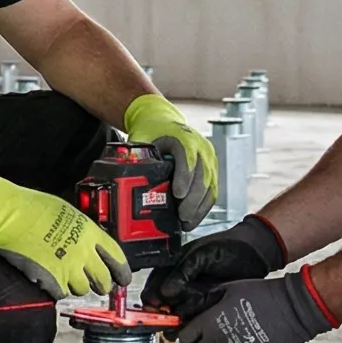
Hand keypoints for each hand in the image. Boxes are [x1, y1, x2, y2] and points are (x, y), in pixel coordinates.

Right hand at [0, 172, 129, 298]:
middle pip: (103, 280)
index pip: (117, 257)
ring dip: (76, 285)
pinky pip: (61, 293)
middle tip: (97, 285)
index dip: (122, 272)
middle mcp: (82, 252)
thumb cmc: (32, 207)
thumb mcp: (68, 213)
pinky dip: (56, 288)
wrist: (8, 214)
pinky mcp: (49, 278)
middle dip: (101, 285)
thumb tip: (90, 244)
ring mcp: (66, 267)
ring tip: (65, 274)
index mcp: (89, 232)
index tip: (122, 279)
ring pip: (82, 289)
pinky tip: (50, 277)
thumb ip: (83, 232)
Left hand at [122, 94, 218, 228]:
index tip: (178, 194)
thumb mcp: (141, 140)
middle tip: (182, 217)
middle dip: (193, 199)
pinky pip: (212, 189)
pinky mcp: (211, 168)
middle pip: (202, 175)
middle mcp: (200, 147)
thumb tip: (129, 183)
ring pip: (210, 185)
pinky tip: (194, 218)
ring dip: (200, 206)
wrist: (162, 119)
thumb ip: (137, 159)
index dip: (185, 177)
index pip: (187, 158)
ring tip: (187, 223)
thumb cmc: (151, 131)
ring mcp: (208, 158)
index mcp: (182, 137)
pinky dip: (204, 205)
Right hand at [143, 215, 288, 317]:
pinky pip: (197, 322)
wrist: (256, 254)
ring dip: (184, 319)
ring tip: (199, 305)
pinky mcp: (209, 310)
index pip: (152, 290)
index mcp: (172, 271)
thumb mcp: (202, 255)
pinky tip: (207, 313)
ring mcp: (194, 300)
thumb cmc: (229, 247)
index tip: (160, 307)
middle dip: (168, 314)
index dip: (152, 301)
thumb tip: (165, 293)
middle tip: (178, 311)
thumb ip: (182, 272)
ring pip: (179, 319)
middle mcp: (180, 288)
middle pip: (163, 310)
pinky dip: (198, 323)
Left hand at [174, 271, 334, 342]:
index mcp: (210, 322)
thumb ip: (207, 299)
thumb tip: (193, 304)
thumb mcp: (229, 288)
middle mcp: (217, 341)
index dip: (190, 334)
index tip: (195, 331)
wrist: (292, 308)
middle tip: (216, 336)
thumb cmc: (262, 294)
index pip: (185, 337)